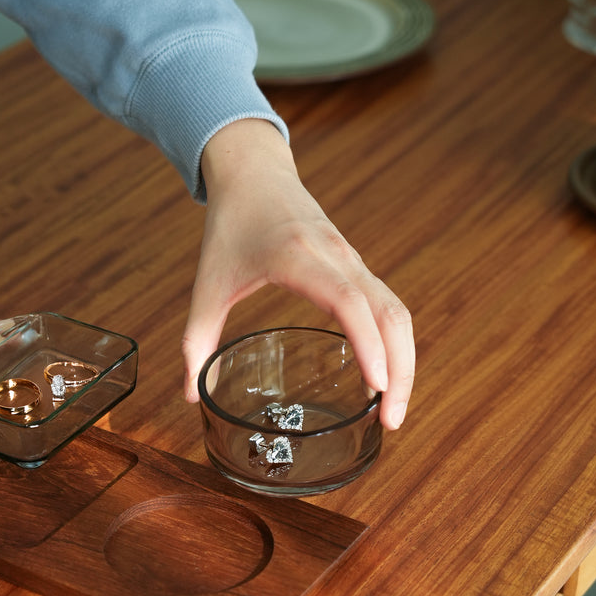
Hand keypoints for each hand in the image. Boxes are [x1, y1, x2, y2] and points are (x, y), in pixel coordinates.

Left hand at [182, 120, 413, 429]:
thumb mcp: (207, 283)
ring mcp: (353, 260)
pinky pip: (388, 307)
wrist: (254, 173)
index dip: (367, 343)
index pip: (348, 301)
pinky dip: (395, 344)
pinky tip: (384, 380)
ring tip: (392, 413)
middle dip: (400, 370)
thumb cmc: (230, 224)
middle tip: (391, 422)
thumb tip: (191, 394)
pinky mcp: (358, 267)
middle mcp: (336, 257)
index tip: (375, 387)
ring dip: (405, 362)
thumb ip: (196, 340)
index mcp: (298, 257)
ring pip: (397, 312)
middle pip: (389, 313)